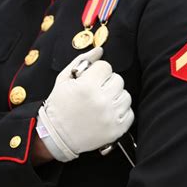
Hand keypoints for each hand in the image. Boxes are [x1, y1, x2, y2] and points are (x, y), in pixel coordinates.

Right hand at [37, 47, 133, 162]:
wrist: (57, 136)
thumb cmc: (59, 106)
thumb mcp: (64, 79)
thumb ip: (81, 61)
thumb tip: (100, 50)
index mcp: (87, 86)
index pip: (106, 67)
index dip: (98, 71)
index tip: (91, 79)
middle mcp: (101, 101)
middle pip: (118, 79)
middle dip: (107, 82)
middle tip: (96, 91)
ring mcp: (110, 116)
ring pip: (126, 96)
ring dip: (116, 96)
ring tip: (103, 102)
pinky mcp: (116, 130)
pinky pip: (130, 113)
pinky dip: (121, 112)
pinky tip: (108, 113)